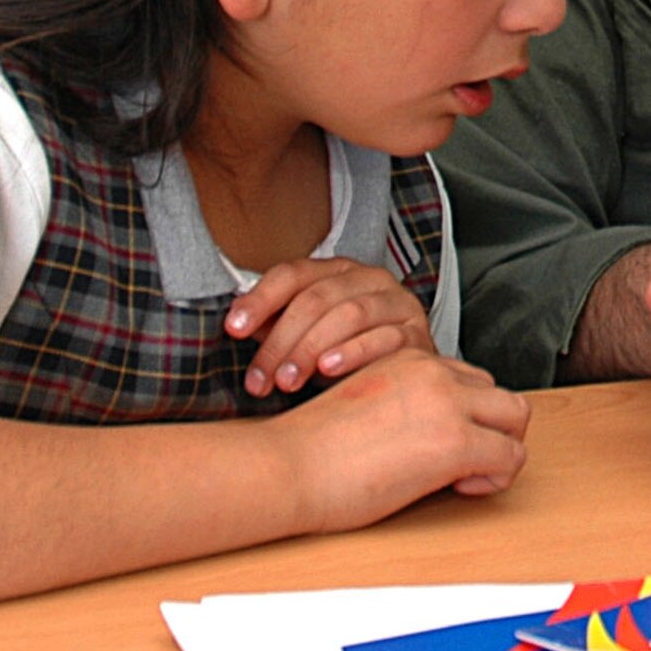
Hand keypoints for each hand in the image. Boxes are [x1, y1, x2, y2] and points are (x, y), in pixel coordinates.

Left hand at [227, 258, 436, 396]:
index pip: (293, 273)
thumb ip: (277, 324)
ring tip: (287, 380)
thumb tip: (237, 320)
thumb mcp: (309, 335)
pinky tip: (328, 370)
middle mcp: (369, 278)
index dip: (260, 299)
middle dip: (281, 340)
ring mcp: (397, 303)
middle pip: (316, 298)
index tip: (233, 328)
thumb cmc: (350, 352)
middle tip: (260, 378)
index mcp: (338, 270)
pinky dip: (353, 353)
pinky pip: (384, 338)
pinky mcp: (417, 333)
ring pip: (349, 314)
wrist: (408, 375)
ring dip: (311, 349)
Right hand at [275, 350, 529, 532]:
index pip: (465, 378)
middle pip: (497, 392)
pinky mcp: (455, 440)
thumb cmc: (310, 449)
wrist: (288, 465)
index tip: (434, 445)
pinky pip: (511, 456)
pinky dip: (496, 477)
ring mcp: (448, 403)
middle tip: (461, 461)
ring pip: (516, 415)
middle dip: (490, 428)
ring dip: (502, 447)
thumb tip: (424, 436)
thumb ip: (400, 407)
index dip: (461, 415)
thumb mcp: (363, 406)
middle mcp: (433, 372)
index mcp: (408, 359)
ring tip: (466, 473)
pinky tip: (458, 486)